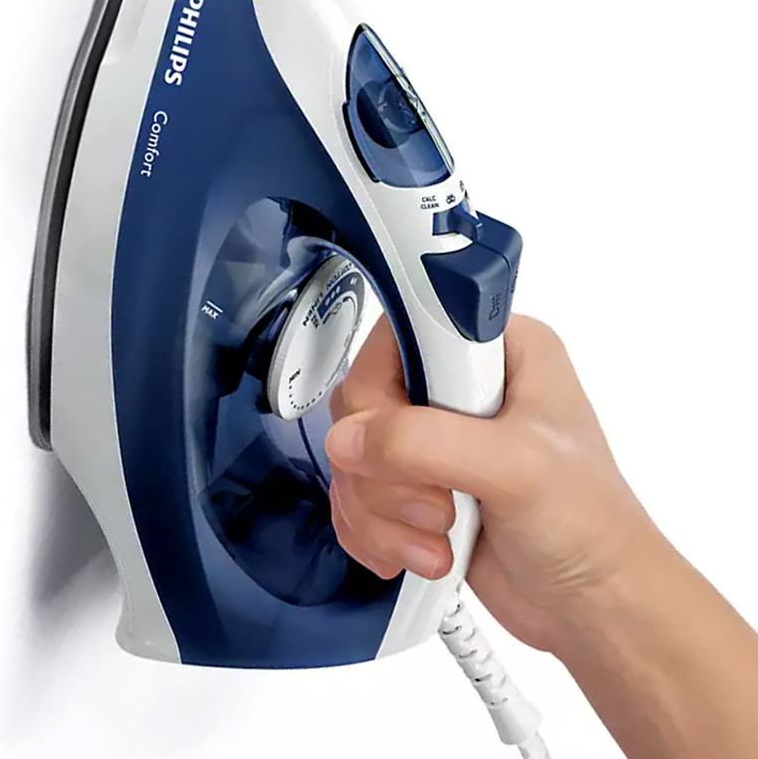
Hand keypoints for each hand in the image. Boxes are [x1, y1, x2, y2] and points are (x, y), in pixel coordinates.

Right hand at [326, 313, 665, 654]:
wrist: (593, 607)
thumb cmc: (589, 526)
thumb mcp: (516, 467)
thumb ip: (425, 441)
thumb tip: (347, 440)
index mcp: (496, 349)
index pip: (400, 333)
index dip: (385, 385)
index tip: (404, 433)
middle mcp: (458, 384)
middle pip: (363, 399)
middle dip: (387, 466)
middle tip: (438, 503)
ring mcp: (432, 437)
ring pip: (351, 454)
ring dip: (382, 510)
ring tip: (439, 537)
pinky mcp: (412, 484)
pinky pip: (352, 494)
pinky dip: (374, 532)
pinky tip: (420, 553)